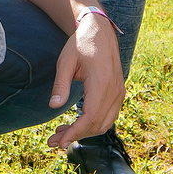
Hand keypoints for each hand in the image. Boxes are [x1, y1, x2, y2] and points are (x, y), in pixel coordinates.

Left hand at [45, 10, 124, 149]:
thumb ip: (61, 84)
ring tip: (61, 133)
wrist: (100, 31)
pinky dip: (93, 125)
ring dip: (84, 132)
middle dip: (76, 136)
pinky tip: (76, 125)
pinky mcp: (118, 93)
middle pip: (97, 124)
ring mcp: (119, 92)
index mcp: (102, 82)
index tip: (59, 141)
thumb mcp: (66, 61)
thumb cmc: (81, 45)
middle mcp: (114, 90)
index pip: (90, 117)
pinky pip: (109, 116)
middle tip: (53, 141)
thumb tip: (53, 106)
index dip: (75, 132)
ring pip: (104, 123)